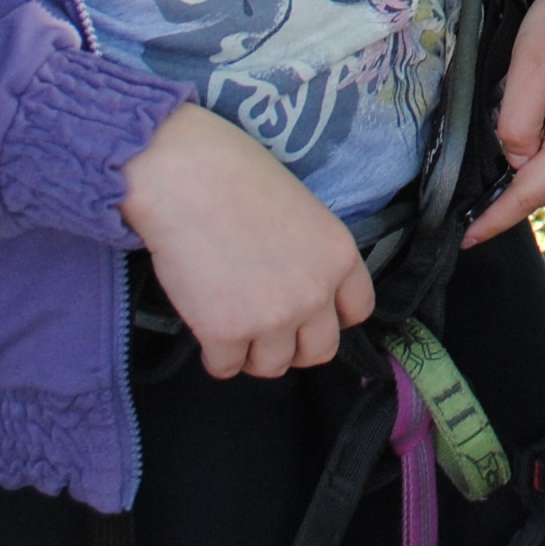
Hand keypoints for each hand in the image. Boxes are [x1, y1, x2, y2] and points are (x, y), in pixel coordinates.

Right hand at [121, 102, 372, 375]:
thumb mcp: (301, 210)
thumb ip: (310, 254)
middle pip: (319, 351)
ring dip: (252, 353)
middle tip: (267, 329)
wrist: (186, 179)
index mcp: (339, 257)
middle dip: (294, 346)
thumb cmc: (237, 178)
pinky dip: (214, 355)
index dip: (331, 317)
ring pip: (272, 366)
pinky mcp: (227, 334)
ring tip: (232, 325)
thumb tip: (296, 283)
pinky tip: (205, 327)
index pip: (357, 311)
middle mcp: (315, 294)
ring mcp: (273, 318)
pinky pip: (225, 367)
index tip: (309, 315)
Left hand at [465, 0, 544, 246]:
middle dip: (515, 192)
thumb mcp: (526, 67)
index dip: (496, 218)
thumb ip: (515, 123)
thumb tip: (515, 160)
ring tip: (514, 153)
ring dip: (537, 178)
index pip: (531, 192)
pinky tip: (543, 144)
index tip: (468, 238)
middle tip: (480, 183)